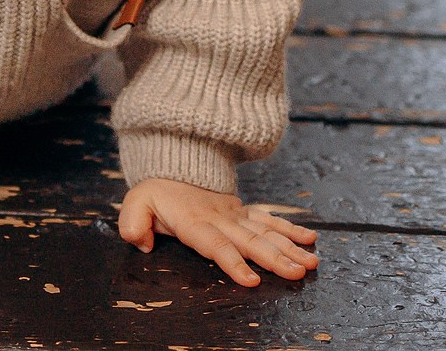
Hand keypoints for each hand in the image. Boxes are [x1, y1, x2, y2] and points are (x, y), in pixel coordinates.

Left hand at [117, 178, 318, 285]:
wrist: (174, 164)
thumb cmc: (156, 192)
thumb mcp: (135, 204)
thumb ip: (134, 223)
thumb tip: (142, 242)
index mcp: (195, 223)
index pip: (216, 245)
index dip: (233, 263)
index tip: (251, 280)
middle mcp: (221, 219)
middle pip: (250, 242)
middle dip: (275, 259)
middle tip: (298, 273)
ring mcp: (235, 215)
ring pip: (266, 232)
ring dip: (290, 248)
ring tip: (311, 262)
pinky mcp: (244, 212)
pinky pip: (270, 219)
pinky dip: (290, 229)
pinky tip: (310, 239)